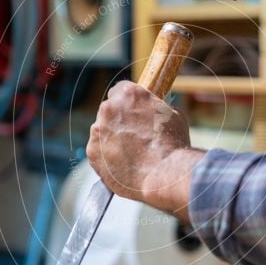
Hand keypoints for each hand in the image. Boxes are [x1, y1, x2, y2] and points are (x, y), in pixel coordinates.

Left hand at [86, 81, 203, 219]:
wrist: (164, 174)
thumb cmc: (173, 145)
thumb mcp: (172, 115)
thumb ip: (155, 109)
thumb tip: (152, 113)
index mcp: (128, 94)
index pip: (120, 90)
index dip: (127, 102)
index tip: (132, 111)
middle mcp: (108, 109)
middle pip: (109, 111)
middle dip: (119, 121)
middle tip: (134, 136)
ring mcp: (98, 131)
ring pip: (102, 131)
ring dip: (112, 138)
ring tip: (130, 154)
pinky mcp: (92, 152)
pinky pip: (98, 151)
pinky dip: (107, 156)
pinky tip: (123, 164)